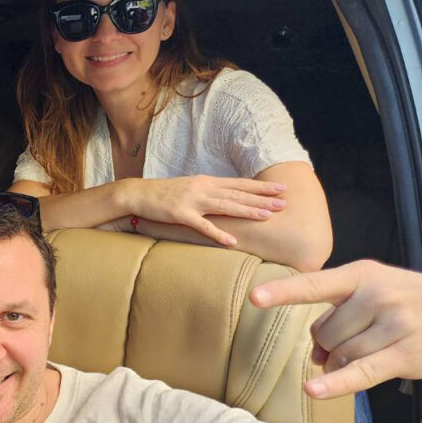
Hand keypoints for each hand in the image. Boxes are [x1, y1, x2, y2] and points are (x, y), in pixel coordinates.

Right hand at [124, 175, 286, 245]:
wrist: (138, 194)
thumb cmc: (163, 194)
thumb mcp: (190, 189)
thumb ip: (208, 192)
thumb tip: (227, 197)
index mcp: (206, 182)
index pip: (239, 184)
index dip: (260, 187)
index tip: (281, 189)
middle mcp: (202, 188)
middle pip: (237, 194)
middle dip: (262, 198)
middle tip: (283, 203)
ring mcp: (192, 200)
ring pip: (225, 206)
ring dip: (247, 211)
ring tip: (266, 217)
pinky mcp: (180, 214)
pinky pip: (202, 225)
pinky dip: (218, 233)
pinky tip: (231, 240)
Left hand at [250, 260, 421, 398]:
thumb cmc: (416, 303)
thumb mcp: (380, 291)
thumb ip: (341, 315)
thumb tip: (317, 358)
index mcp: (364, 274)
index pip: (314, 285)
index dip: (281, 292)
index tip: (253, 297)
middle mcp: (378, 295)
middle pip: (324, 333)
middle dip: (330, 345)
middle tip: (358, 340)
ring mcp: (395, 325)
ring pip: (341, 355)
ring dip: (344, 363)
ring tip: (372, 352)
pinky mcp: (407, 355)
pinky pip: (361, 372)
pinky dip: (336, 384)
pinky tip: (313, 391)